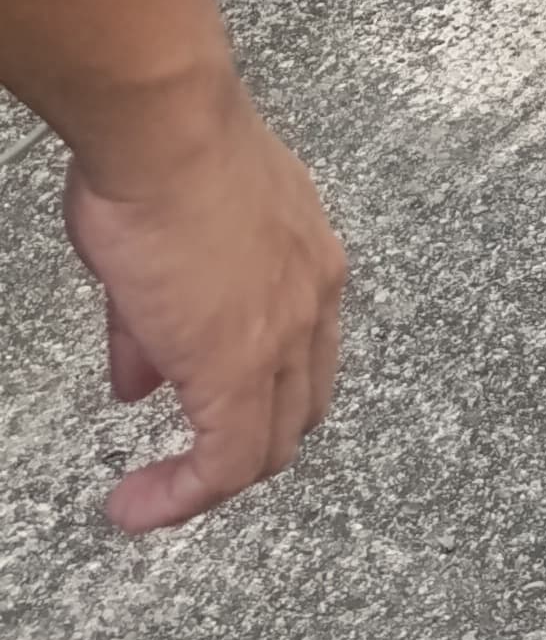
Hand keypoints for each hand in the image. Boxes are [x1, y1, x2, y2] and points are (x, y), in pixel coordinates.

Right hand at [62, 86, 345, 532]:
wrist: (166, 133)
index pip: (303, 356)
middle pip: (299, 407)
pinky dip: (181, 496)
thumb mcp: (169, 246)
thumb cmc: (165, 157)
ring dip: (217, 476)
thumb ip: (159, 323)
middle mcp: (315, 297)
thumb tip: (141, 378)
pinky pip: (226, 464)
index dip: (256, 399)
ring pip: (271, 443)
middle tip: (192, 462)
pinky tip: (136, 505)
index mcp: (308, 260)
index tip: (203, 419)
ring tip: (160, 493)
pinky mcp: (241, 367)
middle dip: (248, 442)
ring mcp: (286, 334)